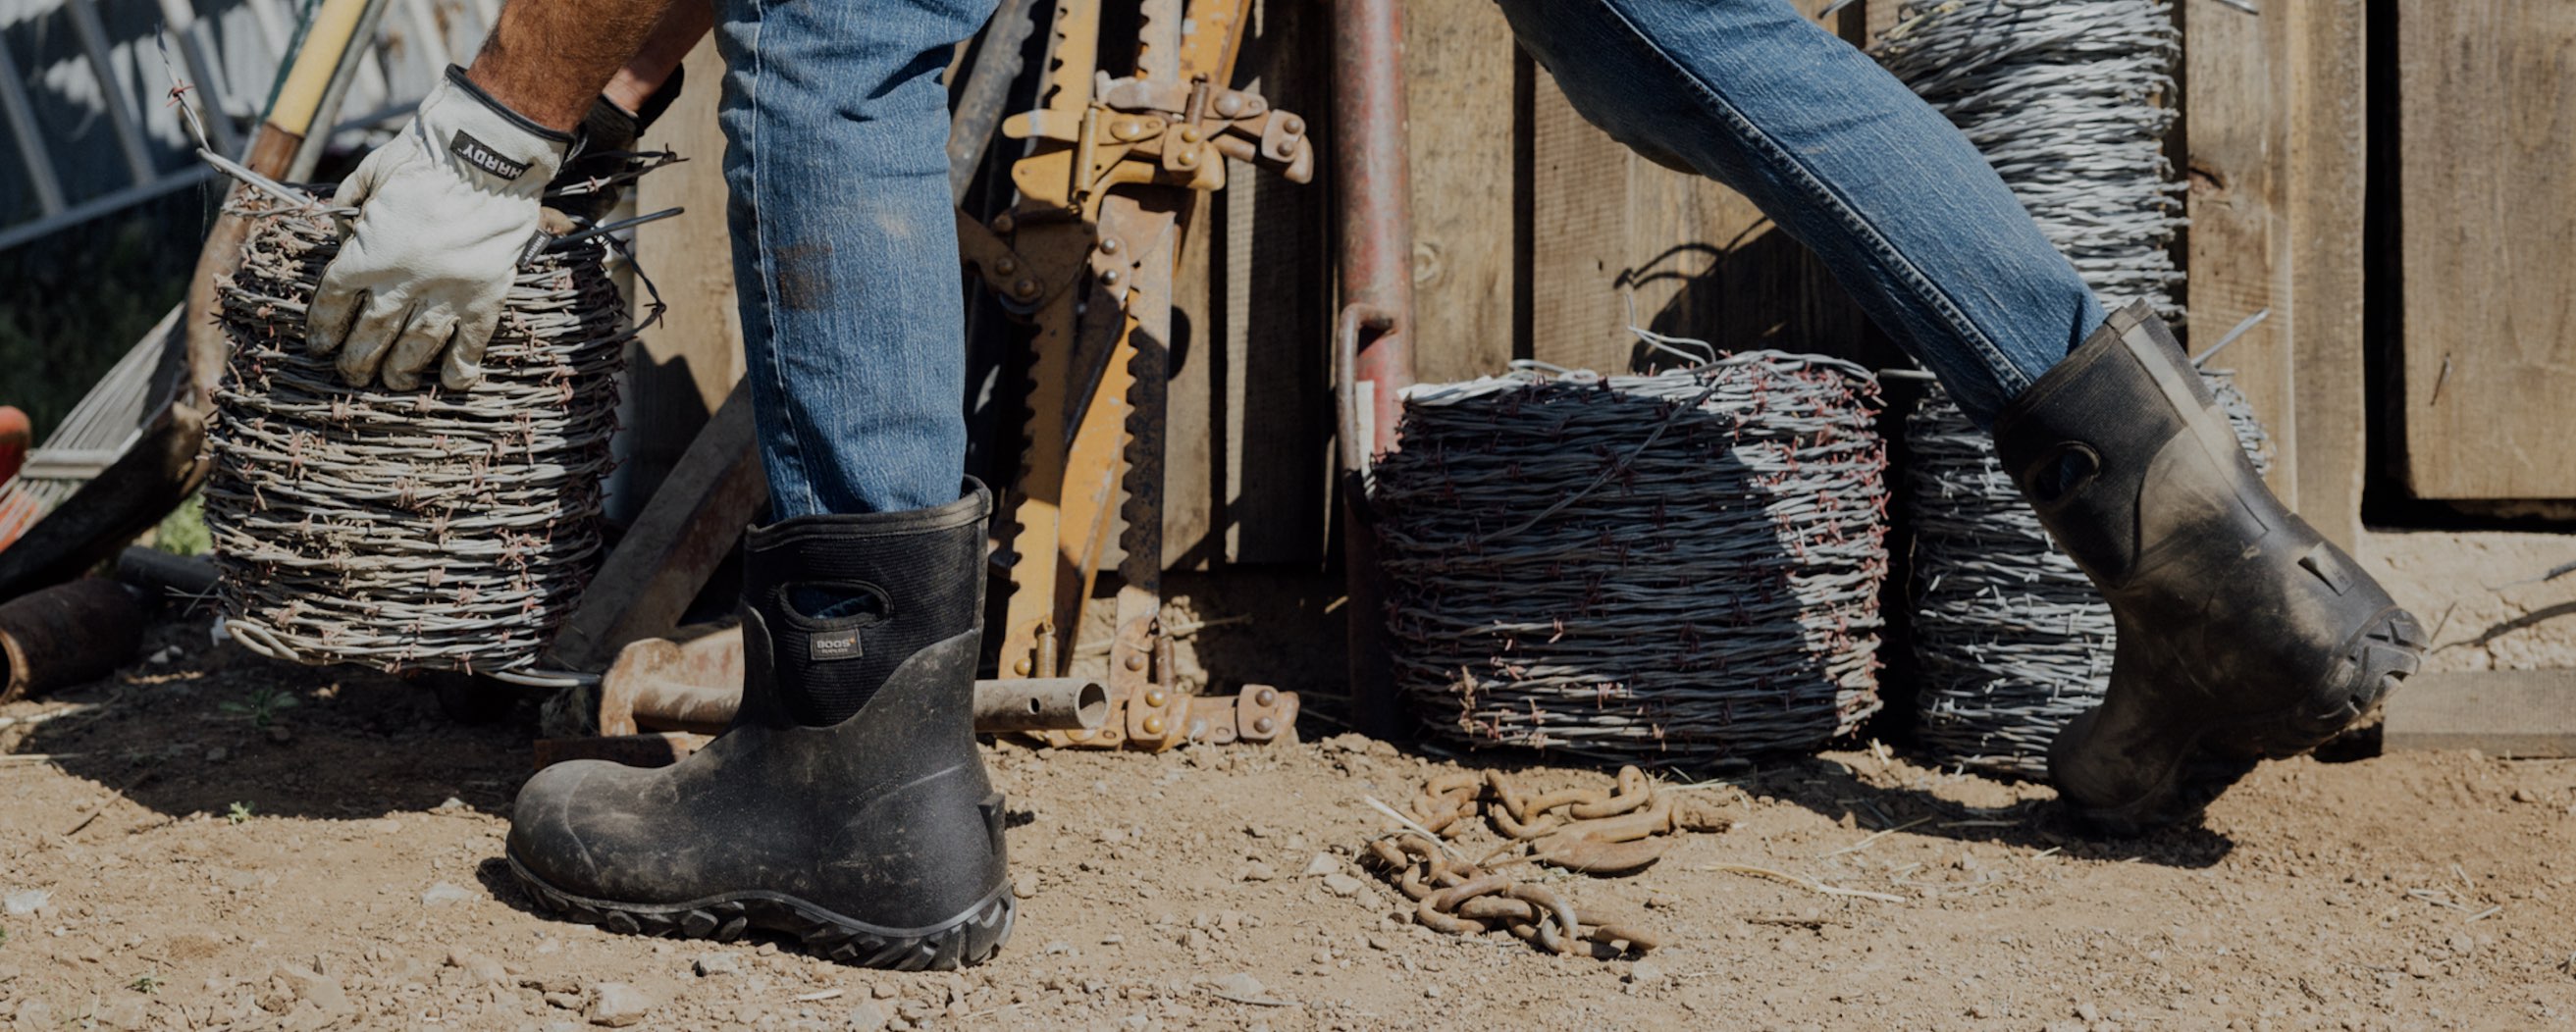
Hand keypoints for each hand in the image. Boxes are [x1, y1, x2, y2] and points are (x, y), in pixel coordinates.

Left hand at [306, 67, 571, 390]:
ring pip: (417, 346)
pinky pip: (472, 341)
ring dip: (401, 369)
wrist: (488, 155)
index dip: (324, 327)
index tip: (321, 344)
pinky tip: (452, 380)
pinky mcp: (485, 295)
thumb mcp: (370, 174)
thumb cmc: (425, 157)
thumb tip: (343, 235)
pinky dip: (461, 365)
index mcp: (368, 252)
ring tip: (394, 381)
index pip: (334, 301)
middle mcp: (402, 280)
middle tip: (353, 375)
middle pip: (371, 333)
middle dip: (357, 359)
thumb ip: (350, 209)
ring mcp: (446, 292)